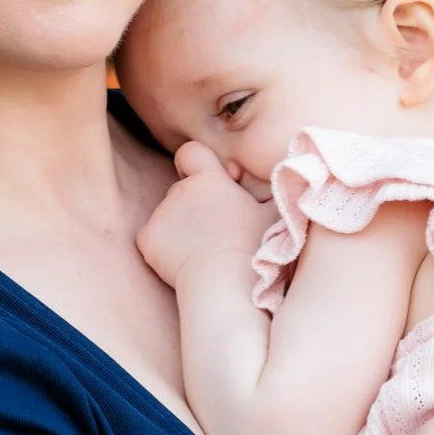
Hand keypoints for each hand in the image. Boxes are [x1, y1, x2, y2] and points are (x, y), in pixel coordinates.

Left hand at [136, 142, 271, 286]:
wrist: (224, 282)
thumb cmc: (255, 249)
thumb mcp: (276, 215)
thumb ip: (277, 190)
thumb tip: (287, 177)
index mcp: (210, 179)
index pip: (191, 152)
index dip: (198, 164)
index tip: (211, 183)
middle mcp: (180, 190)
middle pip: (182, 187)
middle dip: (195, 202)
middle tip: (216, 228)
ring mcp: (160, 214)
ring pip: (168, 214)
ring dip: (181, 225)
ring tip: (203, 249)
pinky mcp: (146, 239)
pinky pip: (152, 236)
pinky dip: (163, 246)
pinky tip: (183, 259)